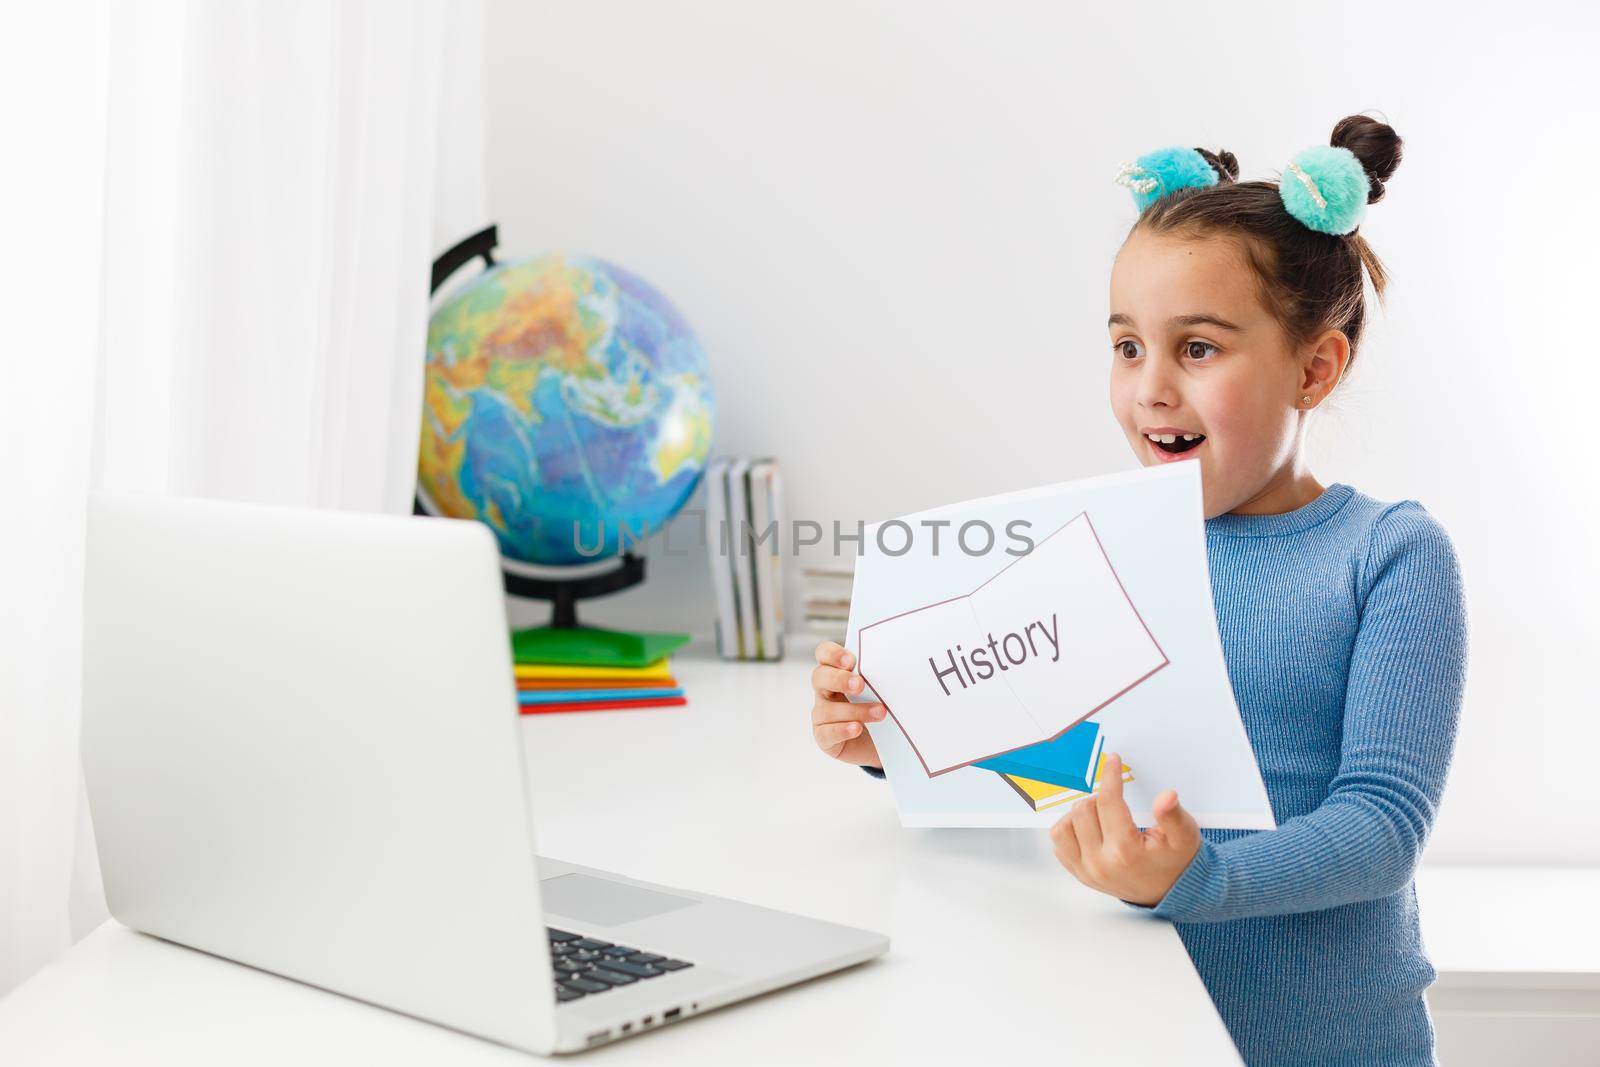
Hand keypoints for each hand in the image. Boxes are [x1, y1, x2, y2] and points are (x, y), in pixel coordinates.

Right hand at [810, 641, 883, 768]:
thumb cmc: (881, 707)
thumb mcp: (882, 688)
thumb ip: (880, 675)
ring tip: (879, 712)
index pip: (824, 654)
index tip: (850, 660)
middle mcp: (825, 691)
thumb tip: (897, 664)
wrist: (886, 740)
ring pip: (828, 709)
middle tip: (860, 684)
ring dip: (855, 710)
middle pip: (819, 677)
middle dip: (839, 679)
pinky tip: (856, 728)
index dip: (832, 654)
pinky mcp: (824, 737)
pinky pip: (827, 733)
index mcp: (836, 671)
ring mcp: (822, 714)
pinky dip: (842, 730)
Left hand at [1048, 752, 1201, 906]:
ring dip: (1079, 815)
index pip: (1108, 802)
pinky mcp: (1078, 874)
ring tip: (1100, 816)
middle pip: (1081, 810)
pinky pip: (1059, 844)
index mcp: (1125, 852)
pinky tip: (1092, 830)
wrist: (1170, 892)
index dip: (1111, 776)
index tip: (1113, 760)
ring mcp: (1086, 871)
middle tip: (1114, 801)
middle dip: (1098, 798)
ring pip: (1062, 827)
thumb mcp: (1184, 836)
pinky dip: (1071, 831)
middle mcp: (1100, 863)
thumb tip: (1166, 795)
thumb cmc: (1175, 861)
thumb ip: (1173, 815)